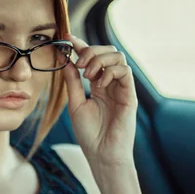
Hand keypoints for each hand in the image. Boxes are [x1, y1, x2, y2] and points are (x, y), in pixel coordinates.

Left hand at [62, 34, 137, 167]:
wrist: (101, 154)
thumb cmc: (89, 134)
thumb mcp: (75, 104)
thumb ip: (72, 81)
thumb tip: (64, 59)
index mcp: (99, 85)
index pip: (92, 58)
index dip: (81, 45)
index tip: (67, 38)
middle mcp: (112, 84)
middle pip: (108, 51)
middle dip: (91, 51)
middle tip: (78, 63)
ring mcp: (122, 89)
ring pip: (118, 57)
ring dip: (100, 60)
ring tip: (88, 75)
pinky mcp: (130, 96)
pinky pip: (125, 71)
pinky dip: (110, 71)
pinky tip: (99, 83)